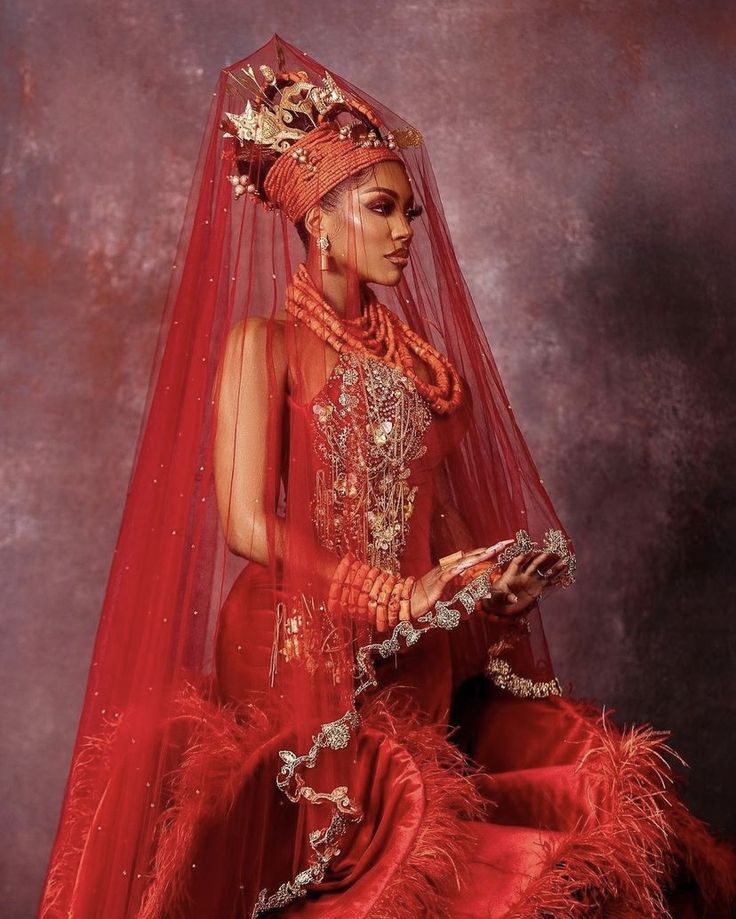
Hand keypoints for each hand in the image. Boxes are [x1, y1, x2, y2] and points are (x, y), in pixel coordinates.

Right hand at [390, 539, 514, 628]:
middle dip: (490, 549)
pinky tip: (467, 565)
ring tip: (493, 550)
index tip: (503, 546)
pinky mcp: (436, 583)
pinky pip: (448, 575)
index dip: (488, 551)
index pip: (473, 558)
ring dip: (478, 556)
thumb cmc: (426, 601)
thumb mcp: (451, 597)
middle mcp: (449, 568)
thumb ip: (465, 594)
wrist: (406, 603)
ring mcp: (442, 574)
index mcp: (453, 570)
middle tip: (506, 542)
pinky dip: (458, 569)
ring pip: (463, 562)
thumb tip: (484, 593)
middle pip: (472, 556)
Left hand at [480, 549, 566, 618]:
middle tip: (551, 552)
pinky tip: (563, 569)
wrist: (500, 608)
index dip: (523, 556)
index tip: (531, 550)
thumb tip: (513, 599)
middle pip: (533, 563)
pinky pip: (548, 580)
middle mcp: (522, 575)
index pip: (517, 562)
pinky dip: (555, 575)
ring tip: (562, 558)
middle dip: (542, 558)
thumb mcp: (496, 597)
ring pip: (542, 570)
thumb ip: (504, 597)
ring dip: (551, 564)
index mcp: (511, 574)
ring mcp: (531, 581)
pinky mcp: (537, 588)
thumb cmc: (495, 599)